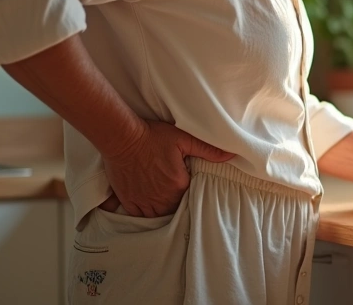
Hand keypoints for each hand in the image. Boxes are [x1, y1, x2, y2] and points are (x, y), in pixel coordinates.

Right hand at [99, 119, 233, 217]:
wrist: (122, 138)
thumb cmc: (153, 137)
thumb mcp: (183, 139)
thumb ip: (207, 149)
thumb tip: (230, 155)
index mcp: (178, 185)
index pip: (190, 196)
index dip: (189, 190)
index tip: (186, 183)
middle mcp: (162, 198)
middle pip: (175, 208)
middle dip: (177, 201)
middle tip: (175, 191)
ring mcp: (144, 201)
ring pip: (159, 215)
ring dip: (162, 209)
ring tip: (163, 199)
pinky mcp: (129, 201)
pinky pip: (140, 216)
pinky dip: (145, 212)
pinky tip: (148, 204)